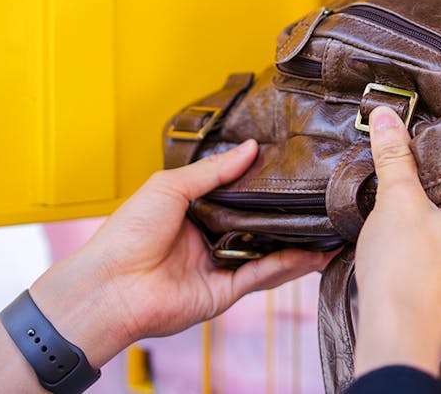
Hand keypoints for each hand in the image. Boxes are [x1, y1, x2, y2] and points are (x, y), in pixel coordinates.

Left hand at [30, 140, 332, 367]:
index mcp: (194, 211)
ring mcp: (219, 266)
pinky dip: (287, 265)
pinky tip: (311, 253)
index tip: (293, 171)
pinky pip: (262, 276)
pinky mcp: (224, 293)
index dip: (264, 186)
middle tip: (319, 201)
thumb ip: (214, 170)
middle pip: (258, 225)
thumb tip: (250, 148)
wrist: (111, 284)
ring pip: (268, 253)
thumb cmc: (127, 234)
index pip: (239, 195)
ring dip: (298, 243)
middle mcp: (210, 238)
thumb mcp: (171, 186)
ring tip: (328, 229)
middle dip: (288, 216)